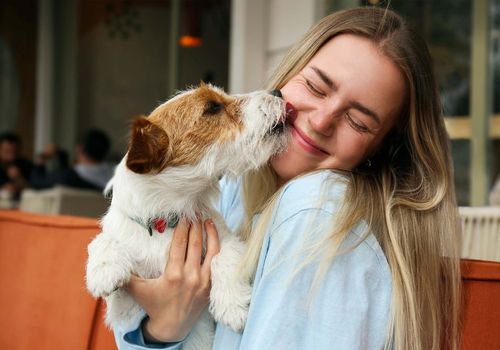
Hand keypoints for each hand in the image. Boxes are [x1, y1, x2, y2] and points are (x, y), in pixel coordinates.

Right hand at [126, 218, 219, 342]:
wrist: (172, 327)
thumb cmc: (154, 305)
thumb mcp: (137, 290)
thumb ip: (124, 276)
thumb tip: (110, 262)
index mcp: (173, 275)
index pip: (180, 244)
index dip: (183, 228)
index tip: (184, 215)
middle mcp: (190, 277)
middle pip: (195, 244)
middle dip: (195, 226)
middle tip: (195, 212)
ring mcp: (203, 281)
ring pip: (211, 251)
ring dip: (210, 233)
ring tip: (208, 219)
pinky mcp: (211, 286)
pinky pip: (217, 263)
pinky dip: (217, 248)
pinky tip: (216, 237)